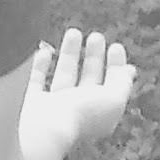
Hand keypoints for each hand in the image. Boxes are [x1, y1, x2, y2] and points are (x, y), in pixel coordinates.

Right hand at [18, 28, 134, 151]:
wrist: (42, 128)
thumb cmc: (79, 115)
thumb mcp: (112, 99)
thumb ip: (121, 84)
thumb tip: (129, 71)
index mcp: (99, 115)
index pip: (111, 88)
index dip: (115, 68)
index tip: (116, 47)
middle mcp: (76, 112)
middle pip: (88, 81)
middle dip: (94, 58)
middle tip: (97, 36)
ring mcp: (52, 107)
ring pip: (64, 76)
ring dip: (70, 54)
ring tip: (74, 31)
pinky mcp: (30, 101)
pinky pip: (36, 79)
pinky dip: (41, 64)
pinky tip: (45, 50)